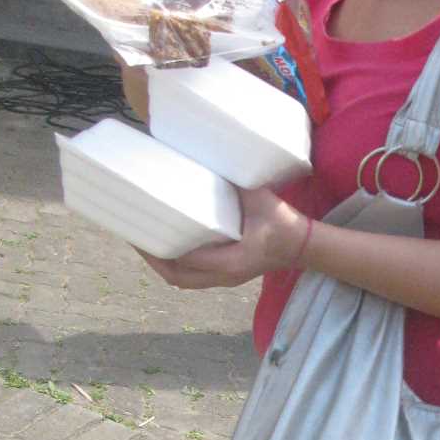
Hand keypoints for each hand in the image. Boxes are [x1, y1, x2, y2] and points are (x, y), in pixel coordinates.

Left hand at [137, 188, 309, 289]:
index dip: (159, 249)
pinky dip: (177, 266)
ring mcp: (225, 279)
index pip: (185, 260)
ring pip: (183, 280)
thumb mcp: (260, 200)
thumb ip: (238, 184)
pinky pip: (193, 277)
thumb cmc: (283, 223)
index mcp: (230, 261)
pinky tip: (170, 249)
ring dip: (163, 266)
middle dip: (153, 260)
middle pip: (177, 277)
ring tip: (147, 244)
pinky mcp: (227, 276)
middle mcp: (223, 276)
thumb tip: (212, 159)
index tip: (142, 232)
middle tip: (136, 238)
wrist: (304, 245)